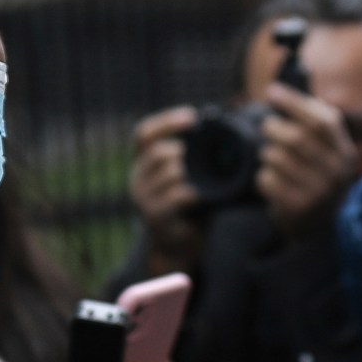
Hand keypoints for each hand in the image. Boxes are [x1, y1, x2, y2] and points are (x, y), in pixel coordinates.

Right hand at [129, 107, 204, 274]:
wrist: (179, 245)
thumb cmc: (190, 205)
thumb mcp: (189, 176)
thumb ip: (195, 156)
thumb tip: (224, 128)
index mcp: (144, 162)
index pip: (144, 133)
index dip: (167, 121)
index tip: (193, 117)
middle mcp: (138, 177)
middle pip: (157, 151)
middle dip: (182, 150)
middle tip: (201, 157)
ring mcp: (143, 198)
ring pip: (169, 172)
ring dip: (191, 173)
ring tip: (202, 181)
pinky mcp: (155, 215)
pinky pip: (177, 195)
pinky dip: (194, 193)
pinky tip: (202, 196)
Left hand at [255, 83, 361, 235]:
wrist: (319, 229)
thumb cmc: (316, 178)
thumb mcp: (326, 153)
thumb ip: (310, 123)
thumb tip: (276, 91)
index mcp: (345, 153)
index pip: (322, 121)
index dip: (295, 103)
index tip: (272, 91)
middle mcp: (336, 173)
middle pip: (296, 137)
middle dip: (274, 128)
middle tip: (268, 128)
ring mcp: (318, 192)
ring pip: (276, 158)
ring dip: (267, 155)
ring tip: (274, 160)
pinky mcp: (297, 207)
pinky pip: (266, 179)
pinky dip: (263, 177)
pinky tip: (273, 182)